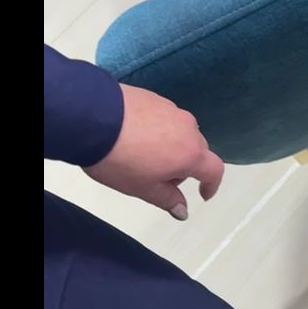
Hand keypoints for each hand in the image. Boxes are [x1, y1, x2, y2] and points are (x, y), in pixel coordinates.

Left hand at [85, 84, 224, 219]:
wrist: (93, 119)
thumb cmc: (120, 159)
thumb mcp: (143, 188)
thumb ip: (168, 200)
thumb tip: (183, 210)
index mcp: (191, 154)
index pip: (214, 170)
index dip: (212, 185)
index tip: (202, 194)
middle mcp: (188, 129)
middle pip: (197, 151)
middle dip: (185, 167)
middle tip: (160, 178)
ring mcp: (173, 110)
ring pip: (181, 133)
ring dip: (172, 147)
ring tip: (144, 156)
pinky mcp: (156, 98)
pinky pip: (166, 119)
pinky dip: (159, 131)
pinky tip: (136, 137)